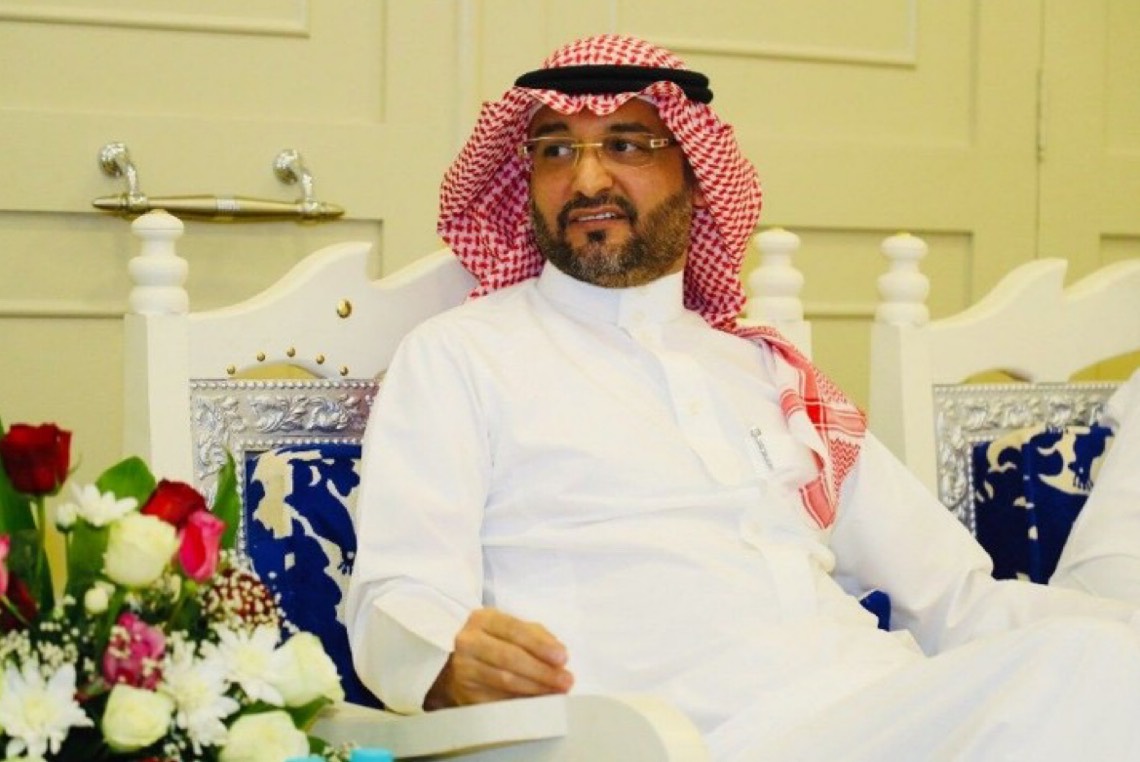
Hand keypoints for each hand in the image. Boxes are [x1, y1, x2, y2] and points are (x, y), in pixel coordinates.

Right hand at [424, 607, 573, 708]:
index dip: (539, 645)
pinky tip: (537, 703)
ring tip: (556, 692)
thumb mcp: (514, 631)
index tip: (562, 658)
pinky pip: (497, 700)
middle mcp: (468, 641)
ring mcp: (463, 669)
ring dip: (535, 688)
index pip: (514, 629)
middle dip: (541, 671)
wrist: (465, 667)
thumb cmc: (497, 644)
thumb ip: (538, 636)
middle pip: (509, 657)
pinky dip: (521, 702)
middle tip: (565, 681)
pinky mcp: (465, 693)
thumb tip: (559, 653)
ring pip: (504, 680)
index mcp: (482, 619)